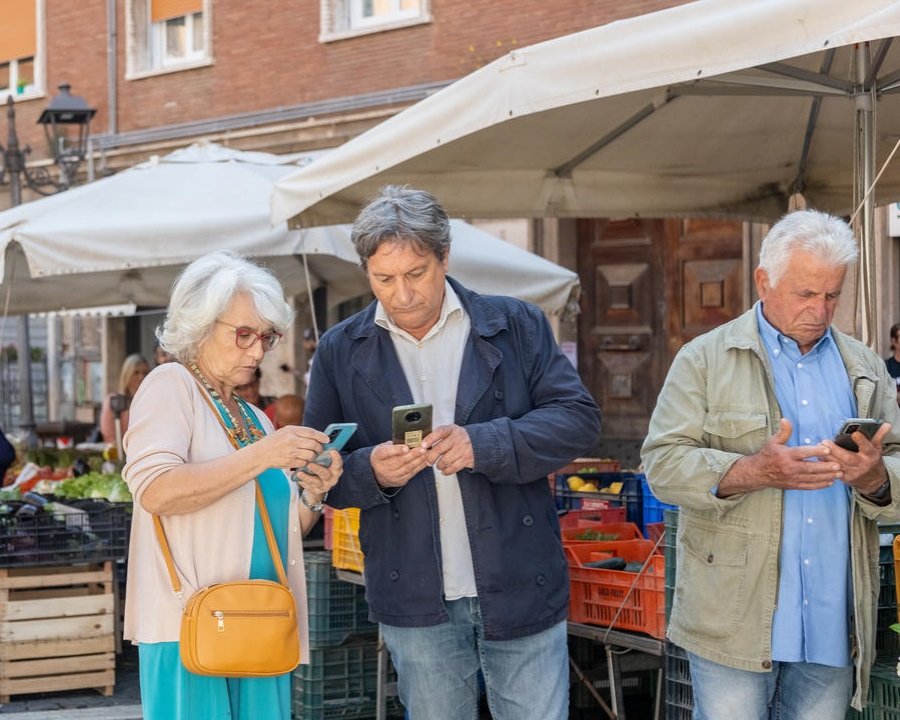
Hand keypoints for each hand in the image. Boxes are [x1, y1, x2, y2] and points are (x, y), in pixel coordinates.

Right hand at [260, 425, 329, 471]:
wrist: (261, 454)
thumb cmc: (274, 441)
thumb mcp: (285, 431)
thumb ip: (299, 432)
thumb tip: (315, 435)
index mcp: (291, 431)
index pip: (311, 432)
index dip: (321, 436)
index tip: (327, 439)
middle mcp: (291, 441)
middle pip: (313, 444)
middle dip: (319, 447)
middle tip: (320, 448)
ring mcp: (291, 452)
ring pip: (311, 455)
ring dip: (314, 456)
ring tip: (313, 455)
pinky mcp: (290, 462)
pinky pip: (304, 463)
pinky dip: (306, 462)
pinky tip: (304, 460)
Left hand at [292, 449, 342, 500]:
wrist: (319, 484)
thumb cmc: (322, 467)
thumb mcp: (325, 461)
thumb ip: (323, 454)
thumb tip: (319, 441)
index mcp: (336, 469)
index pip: (338, 463)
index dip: (336, 458)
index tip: (332, 451)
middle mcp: (331, 478)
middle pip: (326, 474)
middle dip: (318, 469)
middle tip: (310, 464)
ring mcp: (323, 485)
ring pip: (315, 482)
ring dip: (307, 477)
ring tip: (299, 472)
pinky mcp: (315, 490)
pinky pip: (308, 486)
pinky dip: (301, 481)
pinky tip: (296, 477)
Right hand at [371, 441, 429, 487]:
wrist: (377, 473)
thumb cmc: (384, 456)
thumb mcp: (383, 447)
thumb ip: (394, 444)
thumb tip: (409, 438)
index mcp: (378, 456)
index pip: (386, 452)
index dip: (397, 450)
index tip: (406, 447)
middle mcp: (383, 467)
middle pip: (399, 461)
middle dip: (413, 454)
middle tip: (423, 448)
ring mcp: (392, 476)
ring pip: (407, 468)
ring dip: (419, 460)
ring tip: (427, 453)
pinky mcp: (400, 481)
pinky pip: (411, 473)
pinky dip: (419, 466)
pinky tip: (425, 460)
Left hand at [422, 425, 473, 475]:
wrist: (478, 443)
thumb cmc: (459, 437)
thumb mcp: (451, 431)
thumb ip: (438, 435)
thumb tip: (423, 445)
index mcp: (452, 430)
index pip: (439, 432)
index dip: (429, 439)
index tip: (423, 446)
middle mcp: (457, 438)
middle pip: (439, 449)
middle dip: (430, 457)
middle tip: (428, 461)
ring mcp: (462, 449)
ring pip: (445, 460)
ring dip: (439, 465)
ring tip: (438, 465)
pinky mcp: (466, 459)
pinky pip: (453, 468)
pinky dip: (446, 471)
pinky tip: (444, 470)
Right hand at [719, 418, 840, 494]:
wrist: (758, 473)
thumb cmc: (767, 455)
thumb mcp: (773, 441)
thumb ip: (783, 432)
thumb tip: (786, 419)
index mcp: (786, 455)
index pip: (802, 453)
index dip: (815, 451)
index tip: (827, 449)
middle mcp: (790, 467)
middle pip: (810, 468)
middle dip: (825, 467)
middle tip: (838, 465)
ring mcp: (792, 478)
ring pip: (812, 478)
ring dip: (826, 476)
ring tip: (839, 473)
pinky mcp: (793, 485)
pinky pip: (809, 486)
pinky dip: (820, 485)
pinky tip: (829, 482)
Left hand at [824, 422, 891, 495]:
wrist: (872, 481)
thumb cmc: (872, 461)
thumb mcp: (877, 448)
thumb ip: (878, 436)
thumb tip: (886, 425)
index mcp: (870, 456)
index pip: (867, 448)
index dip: (861, 441)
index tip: (855, 434)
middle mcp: (861, 465)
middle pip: (848, 458)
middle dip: (835, 450)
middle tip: (825, 441)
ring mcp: (852, 473)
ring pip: (837, 464)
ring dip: (826, 456)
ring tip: (819, 447)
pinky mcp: (844, 478)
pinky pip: (833, 471)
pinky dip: (825, 464)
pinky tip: (818, 457)